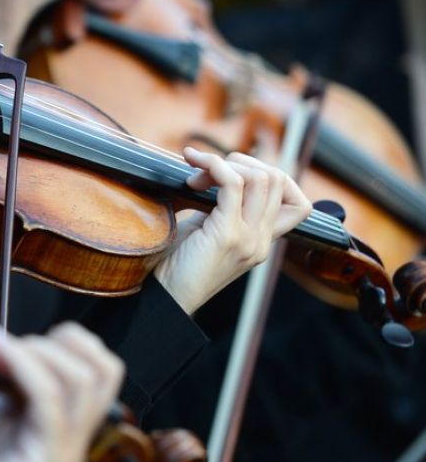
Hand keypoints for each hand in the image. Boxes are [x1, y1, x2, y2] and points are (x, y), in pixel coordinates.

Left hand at [0, 322, 123, 461]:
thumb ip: (9, 389)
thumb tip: (2, 345)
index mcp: (64, 428)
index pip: (97, 369)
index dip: (63, 341)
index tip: (14, 337)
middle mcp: (74, 441)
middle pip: (104, 369)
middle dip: (60, 339)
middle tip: (12, 342)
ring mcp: (65, 453)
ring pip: (84, 379)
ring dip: (38, 349)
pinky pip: (49, 400)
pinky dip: (22, 364)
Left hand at [153, 147, 311, 313]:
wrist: (164, 298)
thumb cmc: (177, 265)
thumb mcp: (208, 231)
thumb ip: (223, 208)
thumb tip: (221, 171)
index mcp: (261, 242)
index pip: (297, 202)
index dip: (271, 175)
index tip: (235, 172)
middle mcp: (261, 241)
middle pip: (278, 179)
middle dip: (241, 162)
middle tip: (204, 175)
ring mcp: (248, 239)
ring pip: (261, 177)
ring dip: (225, 164)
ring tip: (196, 177)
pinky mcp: (227, 235)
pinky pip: (232, 184)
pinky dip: (214, 167)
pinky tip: (195, 169)